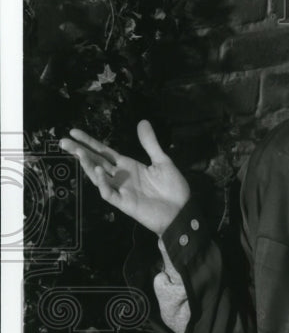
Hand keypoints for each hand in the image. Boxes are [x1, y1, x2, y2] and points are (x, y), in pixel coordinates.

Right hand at [61, 120, 190, 236]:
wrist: (182, 211)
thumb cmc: (173, 188)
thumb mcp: (162, 161)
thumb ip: (150, 143)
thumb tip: (142, 121)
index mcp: (128, 166)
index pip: (103, 151)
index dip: (89, 142)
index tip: (74, 131)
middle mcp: (120, 177)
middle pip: (96, 161)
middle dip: (80, 151)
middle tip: (63, 141)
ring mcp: (121, 190)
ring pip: (98, 176)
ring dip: (88, 165)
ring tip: (78, 152)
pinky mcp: (124, 203)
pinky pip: (109, 193)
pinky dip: (103, 183)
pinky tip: (99, 171)